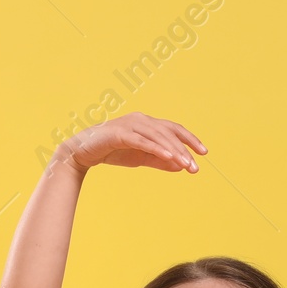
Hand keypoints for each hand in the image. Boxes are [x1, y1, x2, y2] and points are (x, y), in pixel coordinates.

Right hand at [53, 111, 205, 174]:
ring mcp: (130, 124)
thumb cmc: (112, 151)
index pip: (173, 129)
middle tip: (195, 167)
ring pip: (158, 135)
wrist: (83, 152)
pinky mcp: (120, 133)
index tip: (203, 153)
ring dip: (174, 150)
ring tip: (185, 164)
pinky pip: (142, 141)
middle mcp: (141, 120)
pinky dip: (157, 148)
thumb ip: (160, 160)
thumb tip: (180, 166)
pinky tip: (169, 157)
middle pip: (169, 132)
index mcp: (147, 123)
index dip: (190, 139)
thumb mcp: (141, 158)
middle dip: (185, 149)